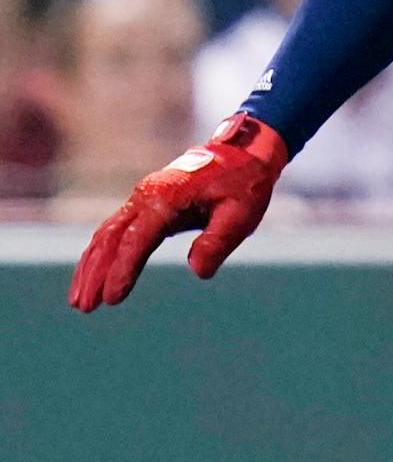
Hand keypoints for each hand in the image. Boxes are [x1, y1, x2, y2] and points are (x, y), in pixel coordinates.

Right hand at [69, 113, 288, 310]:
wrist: (242, 154)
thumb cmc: (244, 184)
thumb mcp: (241, 214)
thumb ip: (218, 241)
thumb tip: (198, 271)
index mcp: (167, 197)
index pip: (136, 240)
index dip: (122, 270)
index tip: (112, 299)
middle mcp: (146, 196)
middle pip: (110, 239)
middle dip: (95, 274)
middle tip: (84, 307)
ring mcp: (142, 198)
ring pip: (106, 235)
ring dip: (91, 267)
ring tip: (80, 300)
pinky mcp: (145, 204)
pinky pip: (115, 231)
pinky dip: (101, 254)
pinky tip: (92, 275)